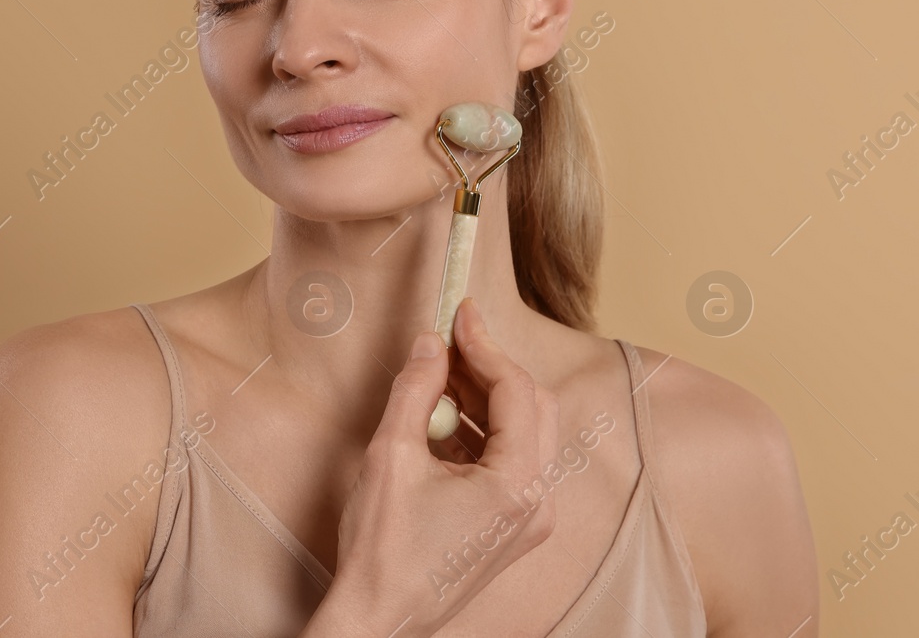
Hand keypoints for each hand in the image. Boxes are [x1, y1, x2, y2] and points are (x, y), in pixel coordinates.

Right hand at [306, 298, 559, 637]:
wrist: (381, 618)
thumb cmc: (383, 547)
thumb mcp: (391, 456)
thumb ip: (415, 391)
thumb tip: (429, 343)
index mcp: (517, 485)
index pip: (515, 391)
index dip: (486, 344)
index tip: (460, 312)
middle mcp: (536, 502)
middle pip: (531, 408)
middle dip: (490, 368)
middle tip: (449, 340)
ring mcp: (529, 518)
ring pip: (523, 433)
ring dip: (483, 398)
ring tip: (437, 377)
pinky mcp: (513, 527)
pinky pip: (510, 461)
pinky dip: (480, 431)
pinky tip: (440, 419)